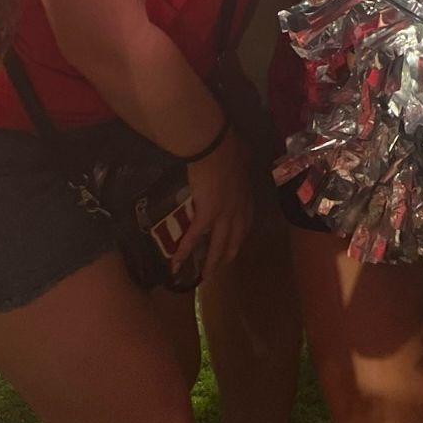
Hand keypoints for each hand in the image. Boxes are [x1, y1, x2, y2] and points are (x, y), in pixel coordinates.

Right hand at [177, 130, 253, 280]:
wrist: (215, 145)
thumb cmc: (229, 146)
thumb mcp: (243, 155)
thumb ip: (242, 161)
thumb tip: (243, 153)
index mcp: (246, 197)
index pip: (245, 224)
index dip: (239, 238)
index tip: (234, 246)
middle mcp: (238, 211)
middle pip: (234, 241)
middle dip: (226, 256)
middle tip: (218, 268)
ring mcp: (224, 215)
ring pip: (218, 246)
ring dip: (210, 263)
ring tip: (202, 276)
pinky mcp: (206, 215)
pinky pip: (194, 238)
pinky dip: (184, 252)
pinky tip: (176, 264)